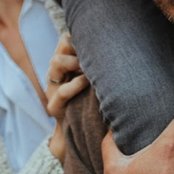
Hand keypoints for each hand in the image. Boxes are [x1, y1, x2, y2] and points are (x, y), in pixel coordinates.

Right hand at [46, 33, 89, 162]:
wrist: (79, 134)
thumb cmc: (92, 103)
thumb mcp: (94, 81)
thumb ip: (99, 66)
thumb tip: (121, 46)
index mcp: (63, 66)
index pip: (65, 41)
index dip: (78, 39)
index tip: (95, 44)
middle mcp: (55, 75)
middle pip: (60, 48)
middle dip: (74, 48)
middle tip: (90, 55)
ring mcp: (52, 90)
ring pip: (56, 63)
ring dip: (73, 61)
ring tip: (87, 67)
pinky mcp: (54, 107)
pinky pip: (63, 91)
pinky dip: (76, 84)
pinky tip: (87, 82)